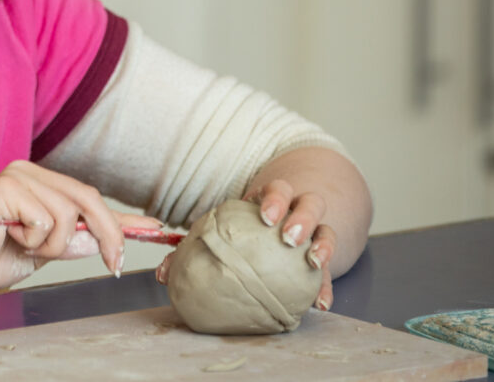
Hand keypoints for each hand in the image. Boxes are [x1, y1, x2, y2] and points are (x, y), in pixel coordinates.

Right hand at [0, 160, 161, 297]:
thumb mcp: (42, 252)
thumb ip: (71, 241)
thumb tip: (104, 240)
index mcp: (38, 183)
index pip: (88, 198)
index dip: (122, 216)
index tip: (154, 229)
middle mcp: (30, 172)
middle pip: (88, 199)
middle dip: (107, 235)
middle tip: (112, 265)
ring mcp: (19, 177)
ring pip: (68, 216)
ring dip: (52, 245)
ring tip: (22, 245)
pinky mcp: (8, 188)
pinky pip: (46, 221)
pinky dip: (34, 240)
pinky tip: (8, 237)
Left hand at [154, 181, 336, 311]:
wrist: (277, 230)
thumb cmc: (243, 233)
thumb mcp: (224, 233)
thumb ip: (191, 251)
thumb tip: (164, 273)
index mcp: (269, 200)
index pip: (276, 190)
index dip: (273, 199)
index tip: (265, 216)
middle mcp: (296, 212)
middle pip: (309, 203)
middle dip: (301, 217)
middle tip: (288, 236)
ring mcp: (313, 234)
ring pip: (327, 230)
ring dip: (323, 244)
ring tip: (313, 261)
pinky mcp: (320, 260)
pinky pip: (328, 273)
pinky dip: (325, 286)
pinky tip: (320, 304)